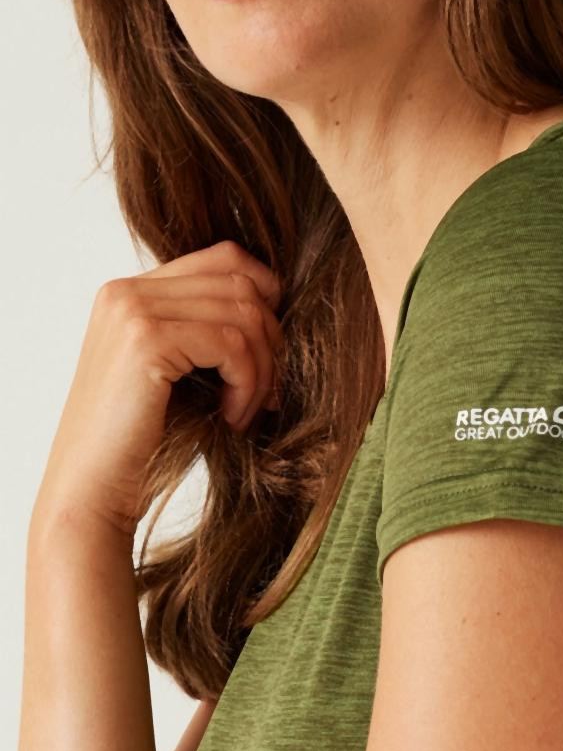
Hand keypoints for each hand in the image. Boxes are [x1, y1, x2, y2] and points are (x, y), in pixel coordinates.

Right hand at [36, 240, 282, 534]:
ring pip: (244, 315)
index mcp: (133, 292)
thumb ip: (213, 330)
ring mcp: (132, 309)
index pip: (226, 258)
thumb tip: (282, 308)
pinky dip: (248, 384)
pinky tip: (233, 419)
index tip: (272, 352)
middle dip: (271, 342)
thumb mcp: (185, 373)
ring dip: (263, 369)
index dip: (266, 297)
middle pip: (241, 284)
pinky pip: (232, 344)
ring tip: (248, 411)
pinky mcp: (145, 339)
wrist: (93, 493)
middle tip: (270, 393)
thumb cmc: (146, 441)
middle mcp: (127, 290)